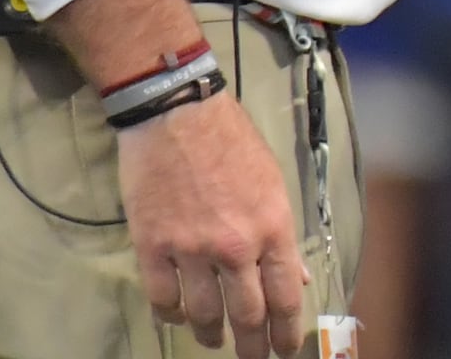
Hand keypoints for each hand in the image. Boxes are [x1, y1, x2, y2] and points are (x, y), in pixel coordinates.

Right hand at [116, 88, 307, 356]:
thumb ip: (282, 234)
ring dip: (211, 334)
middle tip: (255, 358)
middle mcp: (236, 245)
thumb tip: (298, 276)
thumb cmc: (233, 143)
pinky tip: (178, 317)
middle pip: (248, 314)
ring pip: (204, 313)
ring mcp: (191, 248)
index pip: (286, 295)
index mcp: (273, 227)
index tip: (287, 348)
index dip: (288, 330)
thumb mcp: (273, 184)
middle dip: (254, 344)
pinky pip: (163, 298)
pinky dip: (171, 315)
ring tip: (214, 340)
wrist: (178, 116)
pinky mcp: (153, 246)